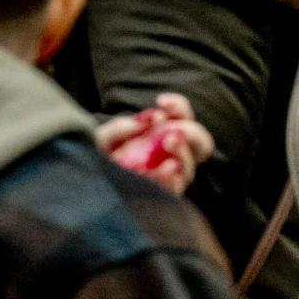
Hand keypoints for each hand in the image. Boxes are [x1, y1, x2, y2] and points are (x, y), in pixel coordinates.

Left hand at [94, 94, 211, 193]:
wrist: (97, 186)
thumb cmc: (106, 159)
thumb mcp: (106, 139)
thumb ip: (121, 127)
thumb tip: (148, 120)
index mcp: (167, 136)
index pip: (183, 117)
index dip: (179, 107)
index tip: (162, 102)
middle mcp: (176, 157)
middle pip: (201, 142)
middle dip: (191, 133)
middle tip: (173, 131)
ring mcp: (173, 178)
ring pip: (190, 167)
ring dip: (183, 156)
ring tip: (168, 149)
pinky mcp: (165, 196)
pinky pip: (176, 189)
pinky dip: (172, 180)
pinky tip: (165, 170)